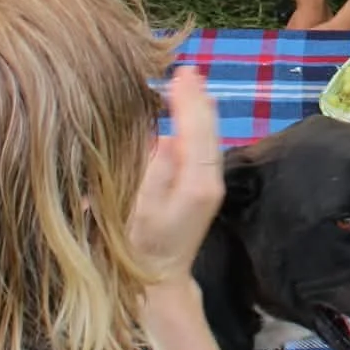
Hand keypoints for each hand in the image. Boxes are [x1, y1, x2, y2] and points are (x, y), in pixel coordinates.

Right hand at [129, 67, 225, 278]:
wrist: (158, 280)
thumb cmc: (140, 246)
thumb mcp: (141, 209)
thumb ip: (155, 170)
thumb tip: (167, 138)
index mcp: (197, 182)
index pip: (197, 131)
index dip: (188, 101)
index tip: (183, 74)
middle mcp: (209, 179)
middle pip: (208, 129)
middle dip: (198, 98)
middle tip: (188, 69)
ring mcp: (209, 182)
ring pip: (207, 136)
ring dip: (198, 108)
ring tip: (189, 80)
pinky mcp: (202, 185)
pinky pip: (202, 145)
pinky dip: (195, 124)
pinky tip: (187, 110)